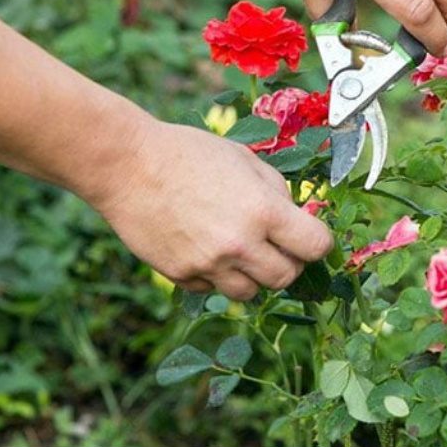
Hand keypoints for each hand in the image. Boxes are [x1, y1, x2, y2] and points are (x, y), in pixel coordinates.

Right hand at [87, 119, 334, 299]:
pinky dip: (216, 276)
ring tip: (241, 249)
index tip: (311, 237)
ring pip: (250, 292)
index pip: (315, 247)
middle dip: (289, 262)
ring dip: (254, 275)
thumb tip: (297, 218)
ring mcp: (208, 264)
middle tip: (278, 245)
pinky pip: (211, 289)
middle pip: (286, 277)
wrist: (127, 165)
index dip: (319, 243)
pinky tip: (205, 249)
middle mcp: (239, 245)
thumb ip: (277, 192)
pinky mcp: (179, 275)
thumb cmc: (189, 154)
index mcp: (263, 211)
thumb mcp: (246, 160)